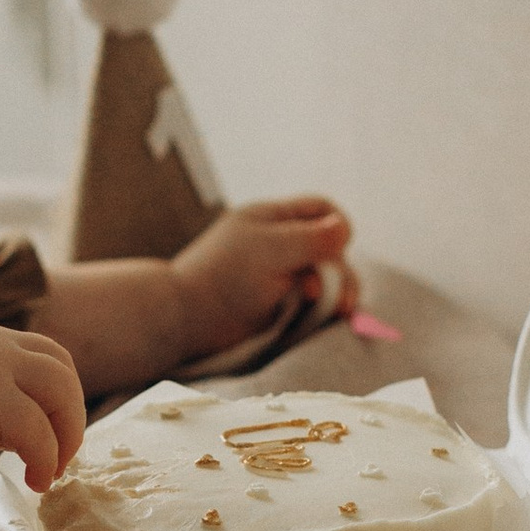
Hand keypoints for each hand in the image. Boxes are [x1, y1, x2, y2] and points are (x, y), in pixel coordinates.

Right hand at [0, 320, 85, 495]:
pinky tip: (34, 482)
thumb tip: (1, 432)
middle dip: (70, 414)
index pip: (39, 353)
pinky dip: (47, 461)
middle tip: (61, 456)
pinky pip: (40, 433)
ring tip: (51, 470)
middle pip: (60, 367)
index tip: (50, 432)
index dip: (55, 394)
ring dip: (66, 435)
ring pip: (61, 391)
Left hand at [171, 196, 355, 362]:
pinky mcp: (277, 304)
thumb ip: (310, 238)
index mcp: (273, 219)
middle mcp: (279, 244)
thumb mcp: (270, 249)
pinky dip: (323, 309)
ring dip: (336, 294)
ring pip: (325, 279)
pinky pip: (313, 303)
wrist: (185, 318)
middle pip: (330, 250)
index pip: (322, 211)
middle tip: (343, 303)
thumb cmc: (224, 277)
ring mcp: (279, 275)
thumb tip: (344, 229)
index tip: (337, 252)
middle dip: (341, 273)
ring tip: (337, 314)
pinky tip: (325, 319)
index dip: (338, 228)